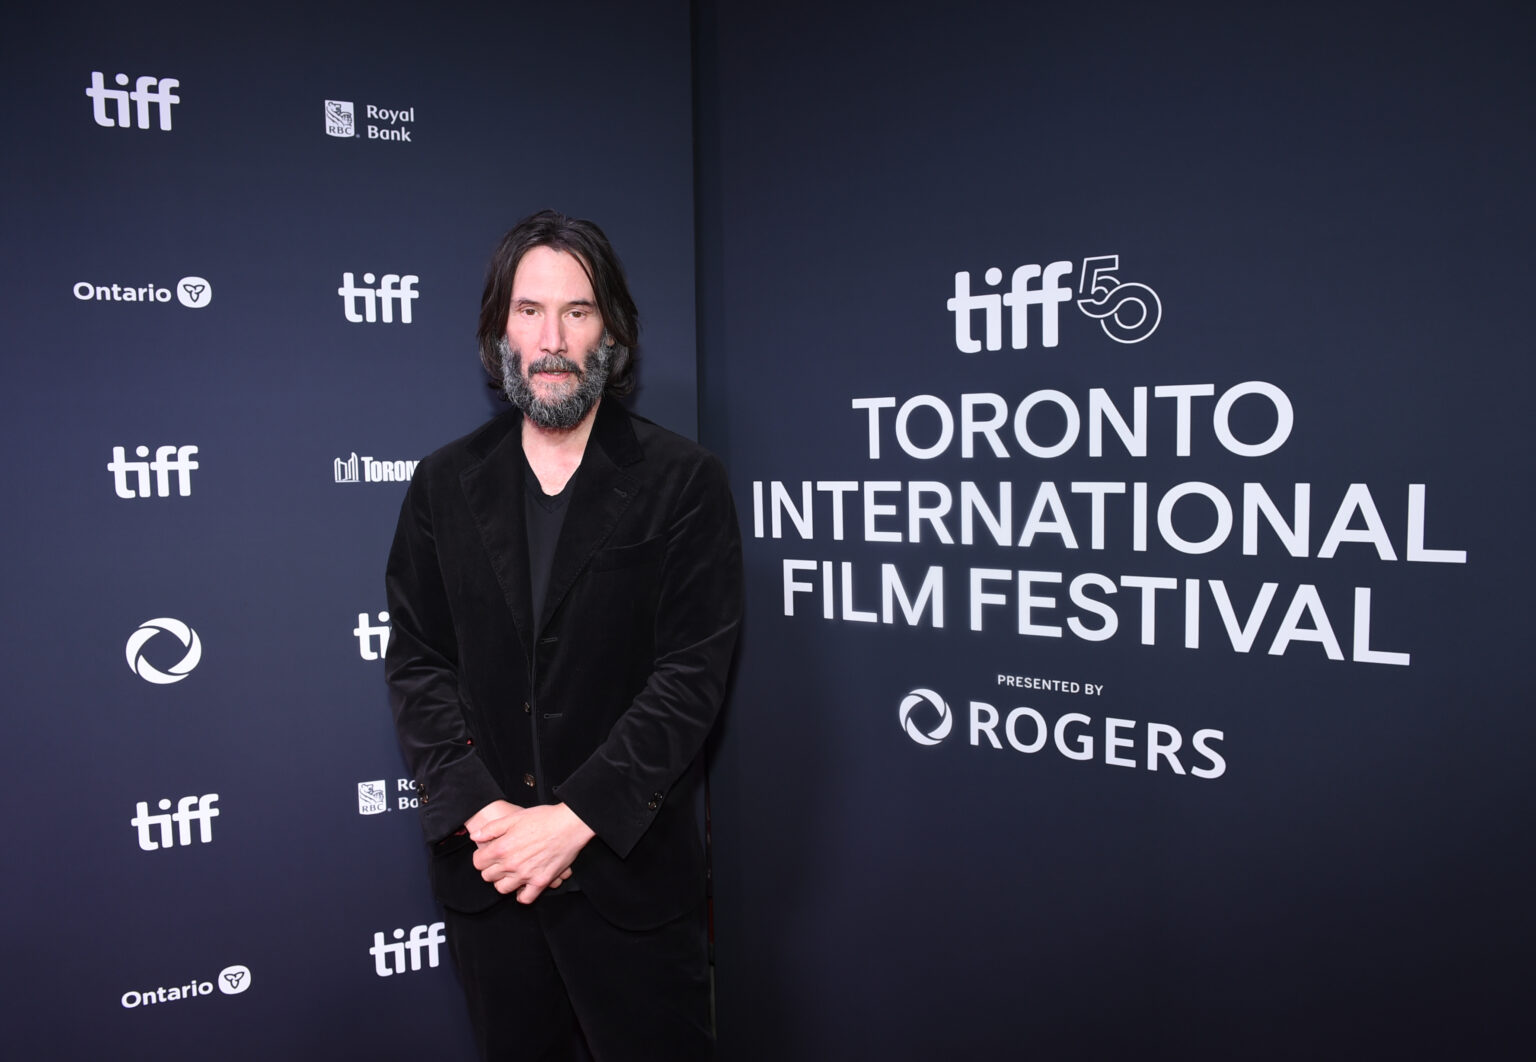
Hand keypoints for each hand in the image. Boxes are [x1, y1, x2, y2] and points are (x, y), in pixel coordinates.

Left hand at [468, 802, 595, 903]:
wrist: (569, 824)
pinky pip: (525, 898)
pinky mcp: (541, 882)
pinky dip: (521, 895)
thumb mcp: (514, 817)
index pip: (478, 862)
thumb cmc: (544, 818)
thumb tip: (475, 837)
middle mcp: (511, 864)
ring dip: (503, 882)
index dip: (481, 857)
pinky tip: (523, 886)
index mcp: (501, 848)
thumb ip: (491, 828)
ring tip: (511, 873)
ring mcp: (526, 875)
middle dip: (491, 869)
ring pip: (502, 889)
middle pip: (488, 877)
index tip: (488, 854)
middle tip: (500, 862)